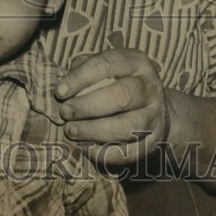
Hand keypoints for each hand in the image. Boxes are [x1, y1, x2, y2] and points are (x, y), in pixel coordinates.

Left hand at [55, 48, 171, 166]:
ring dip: (94, 131)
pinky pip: (130, 152)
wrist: (154, 108)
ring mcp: (155, 116)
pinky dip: (105, 153)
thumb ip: (83, 68)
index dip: (81, 78)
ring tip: (71, 131)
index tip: (59, 91)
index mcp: (137, 62)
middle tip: (65, 112)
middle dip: (87, 106)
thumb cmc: (117, 83)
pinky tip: (86, 148)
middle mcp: (150, 87)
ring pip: (126, 127)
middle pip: (122, 96)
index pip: (108, 64)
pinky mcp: (154, 142)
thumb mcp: (105, 68)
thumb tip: (63, 86)